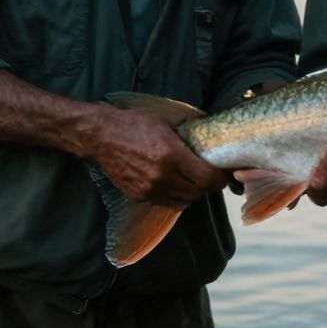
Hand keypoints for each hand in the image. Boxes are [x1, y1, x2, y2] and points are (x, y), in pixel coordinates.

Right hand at [86, 103, 228, 207]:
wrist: (101, 136)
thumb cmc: (134, 124)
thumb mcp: (166, 124)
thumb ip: (188, 138)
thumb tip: (210, 143)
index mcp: (172, 155)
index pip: (206, 178)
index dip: (220, 180)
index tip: (225, 176)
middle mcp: (162, 176)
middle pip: (197, 193)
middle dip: (207, 187)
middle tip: (209, 177)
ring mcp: (150, 189)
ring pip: (183, 201)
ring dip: (192, 193)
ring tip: (192, 182)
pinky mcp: (139, 196)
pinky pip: (166, 203)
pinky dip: (175, 197)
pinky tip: (175, 185)